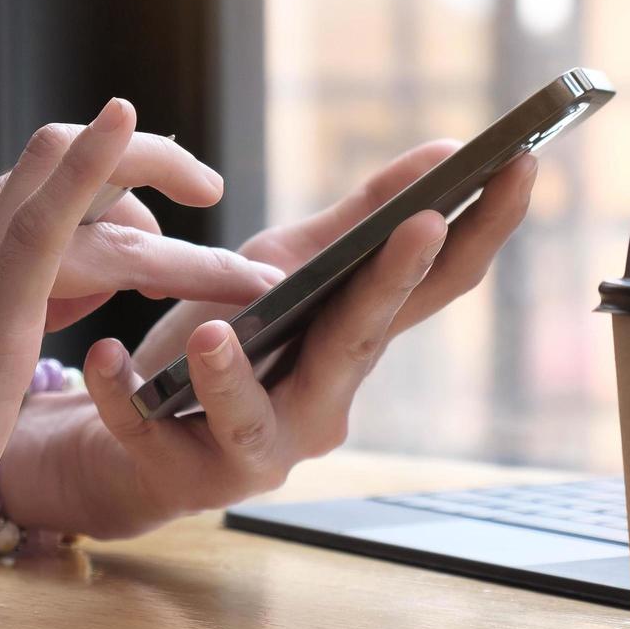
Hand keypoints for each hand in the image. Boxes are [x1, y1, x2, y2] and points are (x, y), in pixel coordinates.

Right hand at [0, 99, 277, 606]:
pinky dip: (93, 163)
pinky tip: (129, 123)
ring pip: (86, 205)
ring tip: (253, 282)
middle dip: (149, 163)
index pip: (35, 186)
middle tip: (210, 187)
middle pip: (56, 160)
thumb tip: (78, 288)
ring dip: (183, 242)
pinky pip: (46, 217)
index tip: (158, 235)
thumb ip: (8, 312)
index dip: (109, 194)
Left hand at [0, 143, 537, 538]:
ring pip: (255, 423)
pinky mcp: (182, 476)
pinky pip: (149, 433)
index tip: (524, 163)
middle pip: (361, 345)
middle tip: (420, 223)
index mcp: (355, 346)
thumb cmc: (225, 348)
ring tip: (216, 334)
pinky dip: (126, 395)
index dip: (486, 229)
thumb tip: (446, 152)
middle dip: (391, 283)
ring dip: (234, 378)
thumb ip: (360, 221)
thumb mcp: (285, 272)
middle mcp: (324, 406)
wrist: (132, 440)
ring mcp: (256, 451)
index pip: (440, 288)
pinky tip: (106, 357)